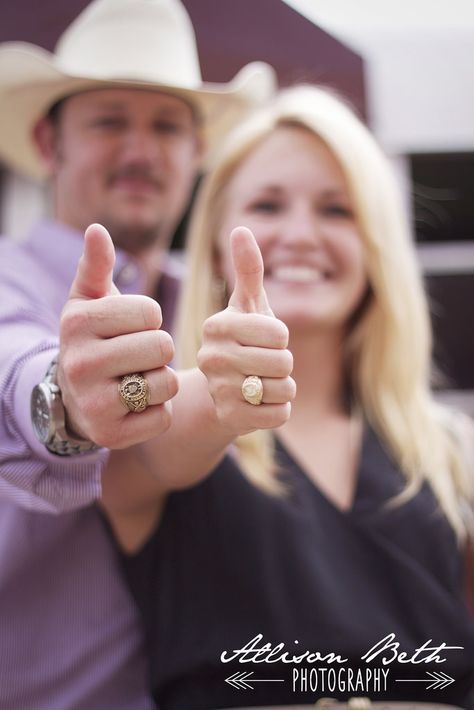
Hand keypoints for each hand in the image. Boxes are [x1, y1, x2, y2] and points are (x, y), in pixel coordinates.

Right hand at [58, 224, 177, 448]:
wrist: (72, 397)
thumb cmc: (91, 339)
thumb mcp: (88, 300)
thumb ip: (96, 265)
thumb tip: (96, 229)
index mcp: (78, 323)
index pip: (151, 312)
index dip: (150, 319)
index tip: (133, 327)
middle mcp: (80, 364)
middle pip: (162, 347)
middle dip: (159, 349)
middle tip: (140, 356)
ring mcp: (94, 403)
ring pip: (167, 383)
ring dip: (162, 380)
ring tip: (141, 378)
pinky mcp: (112, 435)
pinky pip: (163, 416)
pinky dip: (159, 410)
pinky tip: (138, 405)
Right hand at [198, 226, 294, 436]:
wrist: (221, 392)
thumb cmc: (242, 341)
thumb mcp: (248, 305)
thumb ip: (248, 269)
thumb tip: (241, 228)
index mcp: (217, 326)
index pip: (280, 334)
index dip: (281, 339)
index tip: (262, 341)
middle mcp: (211, 357)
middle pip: (283, 362)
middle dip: (282, 365)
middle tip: (262, 365)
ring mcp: (219, 390)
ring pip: (284, 389)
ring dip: (282, 388)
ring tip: (260, 384)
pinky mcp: (229, 418)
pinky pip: (279, 415)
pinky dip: (278, 411)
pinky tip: (258, 404)